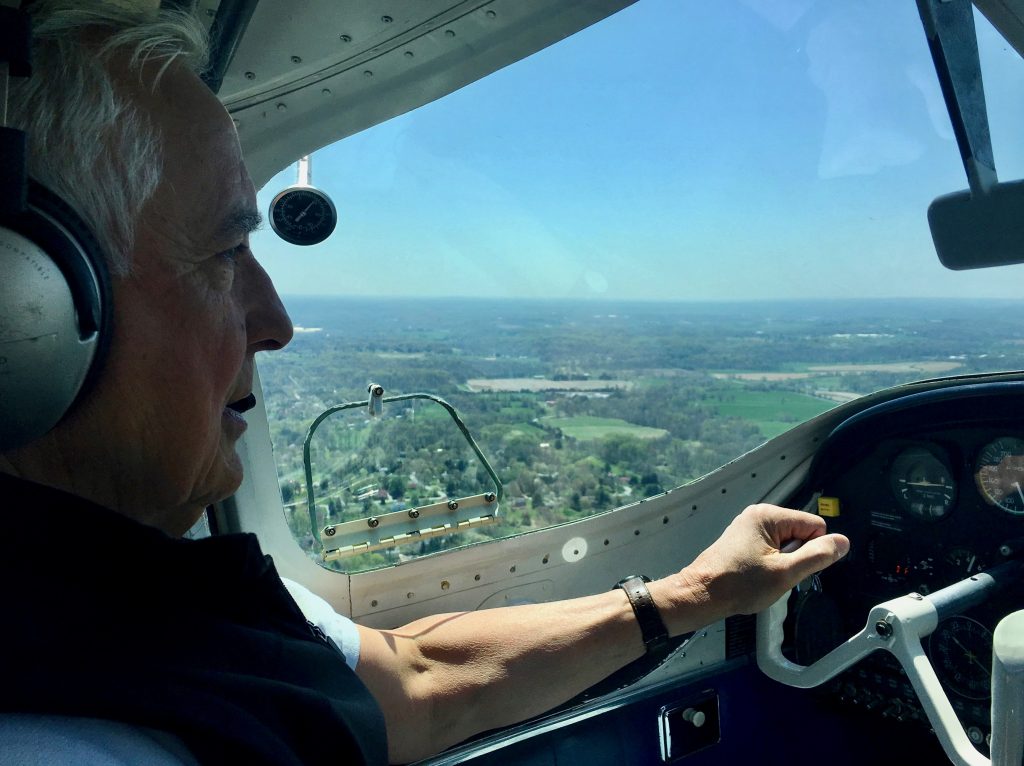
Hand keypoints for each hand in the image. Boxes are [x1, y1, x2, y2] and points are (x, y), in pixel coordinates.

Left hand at [651, 504, 849, 632]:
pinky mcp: (744, 541)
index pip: (815, 525)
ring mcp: (750, 528)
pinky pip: (772, 549)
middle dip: (796, 557)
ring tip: (765, 577)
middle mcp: (758, 516)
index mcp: (768, 516)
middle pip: (800, 533)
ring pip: (787, 544)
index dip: (813, 550)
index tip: (794, 567)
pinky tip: (758, 577)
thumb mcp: (785, 572)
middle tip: (777, 574)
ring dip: (784, 563)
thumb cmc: (739, 585)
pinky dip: (771, 564)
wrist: (702, 594)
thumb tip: (842, 542)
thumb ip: (817, 556)